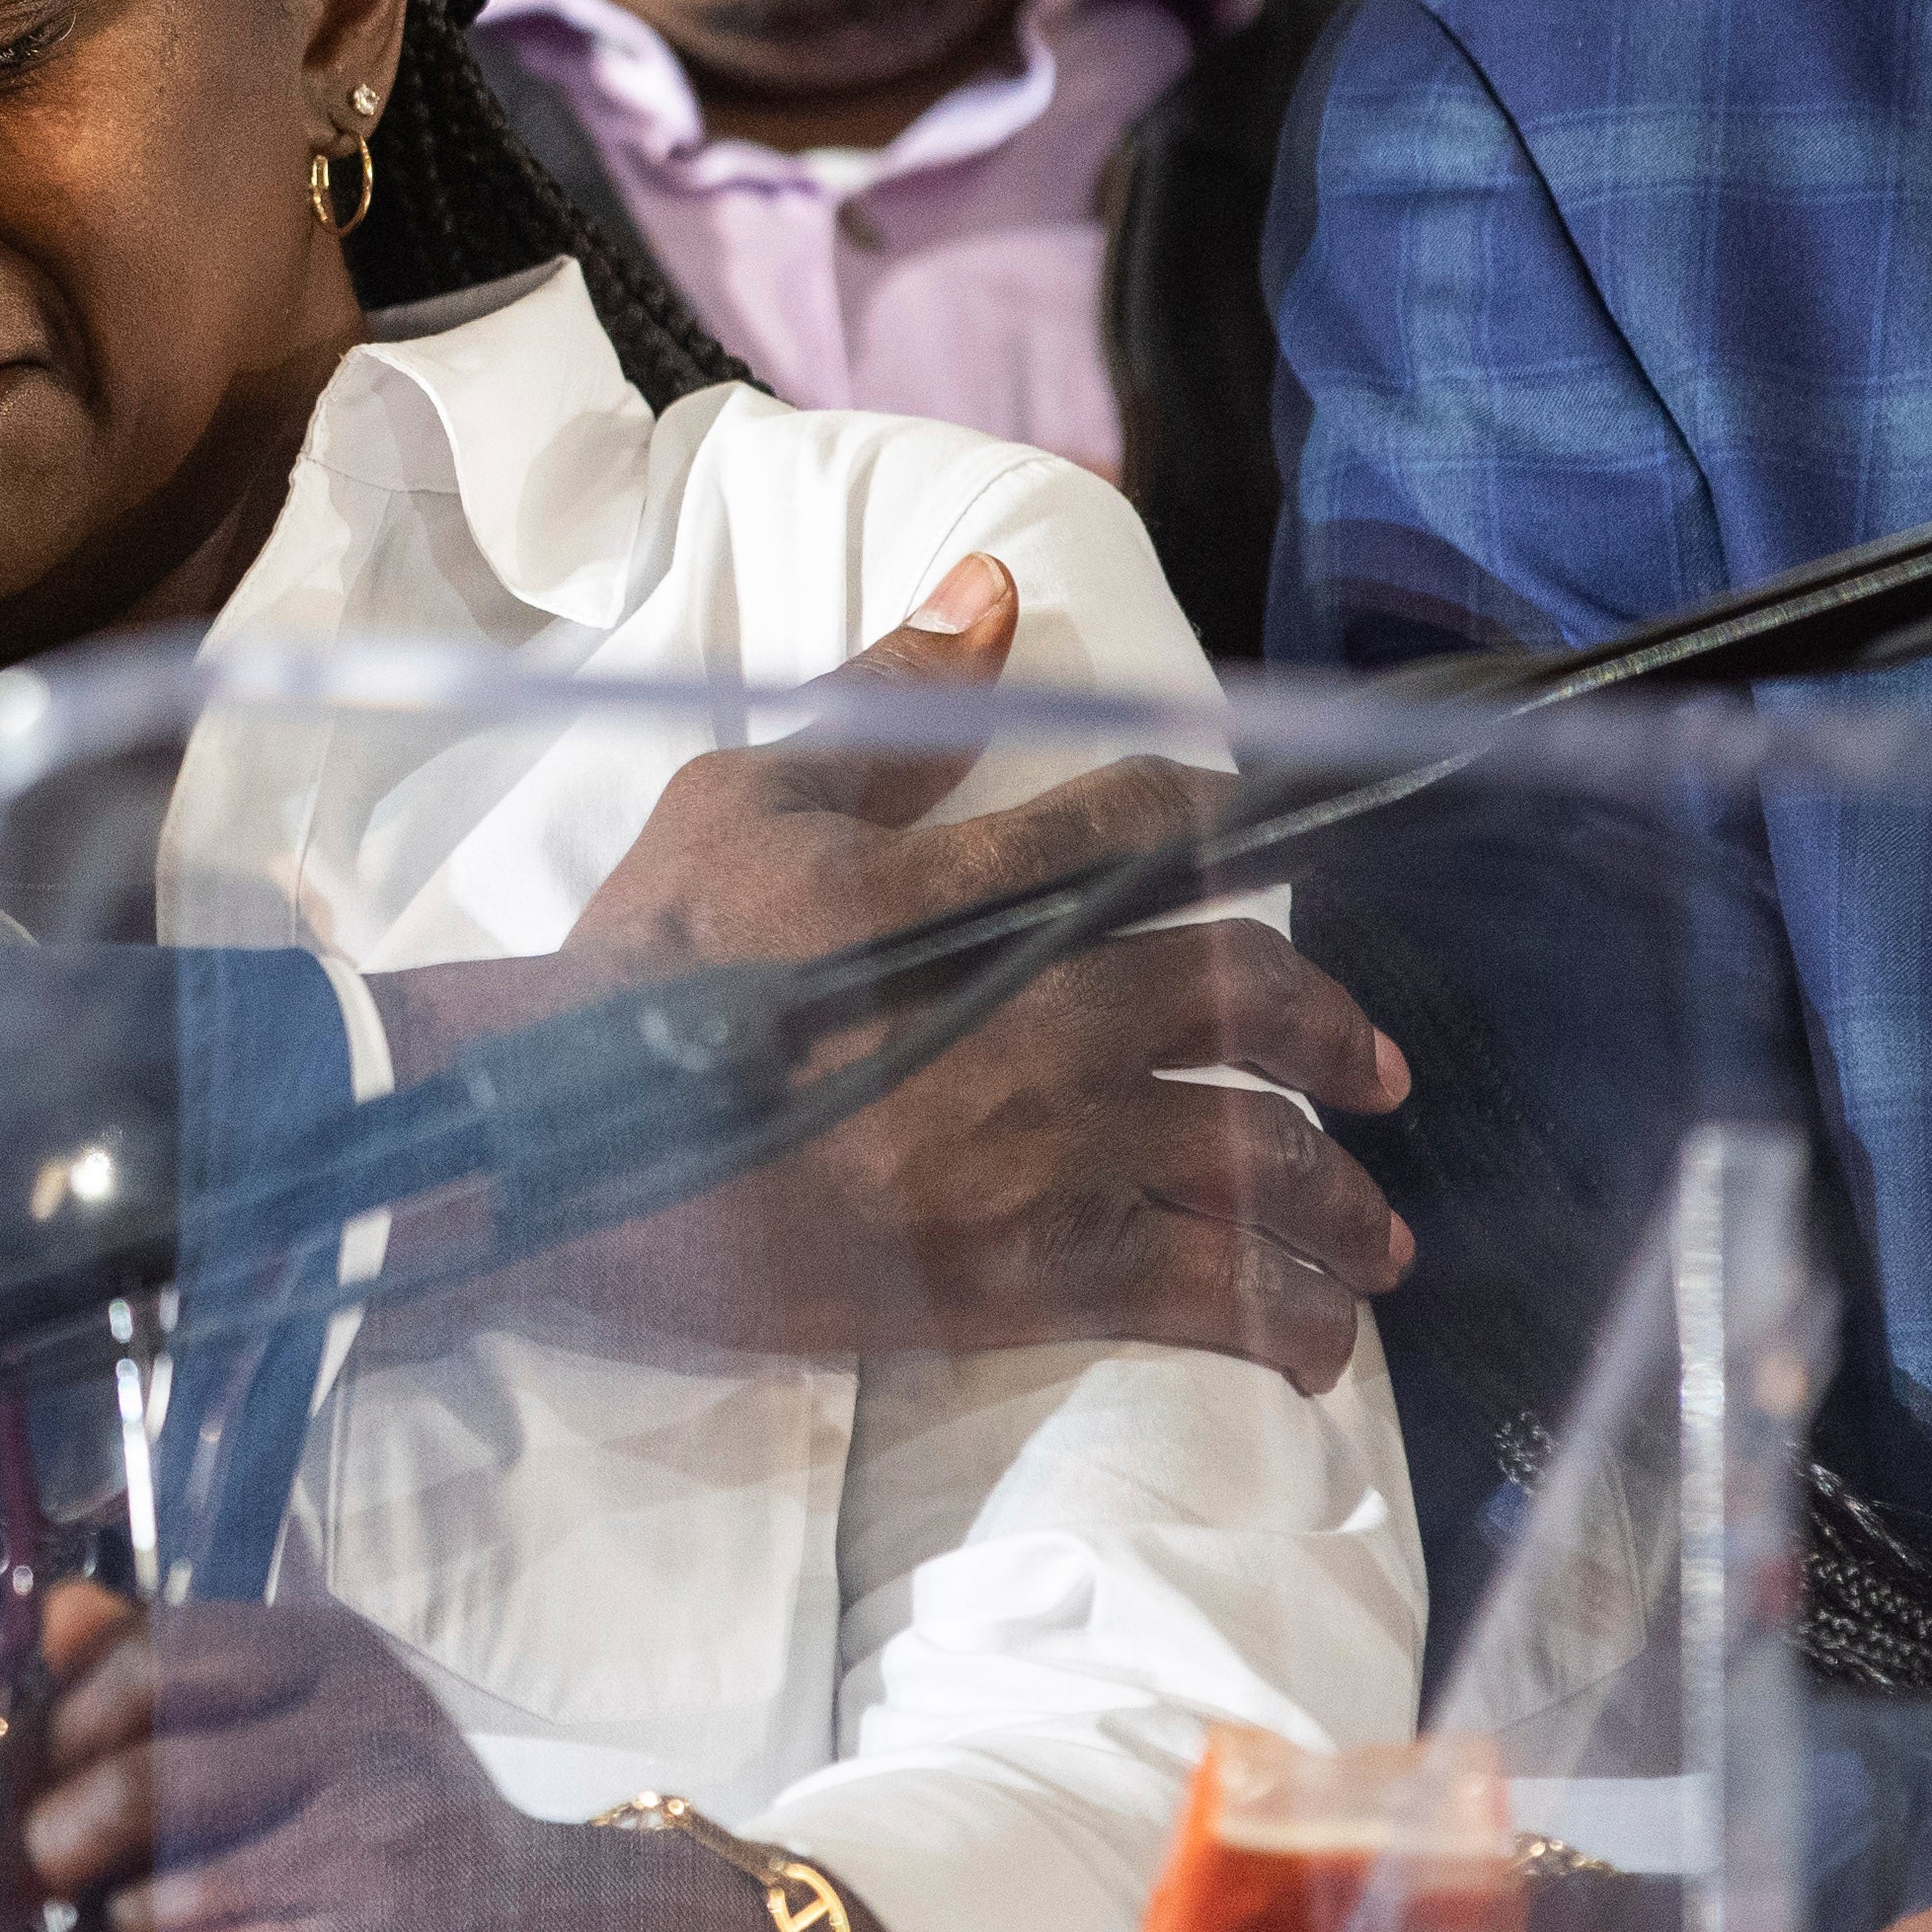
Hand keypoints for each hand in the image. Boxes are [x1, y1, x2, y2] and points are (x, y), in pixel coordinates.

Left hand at [10, 1582, 952, 1931]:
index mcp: (321, 1654)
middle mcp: (351, 1728)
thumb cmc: (397, 1839)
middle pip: (138, 1776)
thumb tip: (51, 1614)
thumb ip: (171, 1676)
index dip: (47, 1730)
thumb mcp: (298, 1724)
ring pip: (159, 1894)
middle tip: (2, 1897)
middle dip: (40, 1849)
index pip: (144, 1660)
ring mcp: (370, 1841)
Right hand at [364, 558, 1415, 1389]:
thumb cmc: (642, 961)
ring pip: (1242, 1163)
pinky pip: (1190, 1297)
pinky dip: (1276, 1321)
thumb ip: (886, 704)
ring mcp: (1028, 1157)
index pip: (1140, 831)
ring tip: (1371, 1229)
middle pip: (1236, 1003)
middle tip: (1376, 1068)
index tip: (1252, 841)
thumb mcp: (743, 799)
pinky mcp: (1008, 1277)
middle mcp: (1023, 1020)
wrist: (555, 1141)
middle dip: (1329, 1035)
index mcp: (960, 891)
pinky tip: (1316, 1338)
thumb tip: (994, 593)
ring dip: (1333, 1198)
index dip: (1216, 821)